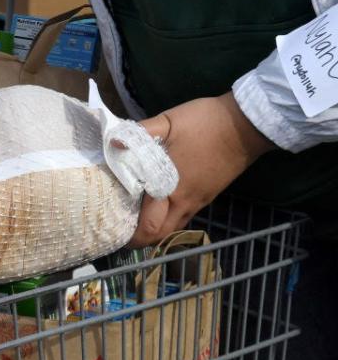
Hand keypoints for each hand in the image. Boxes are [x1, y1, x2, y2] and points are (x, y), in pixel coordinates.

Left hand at [127, 92, 273, 246]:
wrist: (247, 123)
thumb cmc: (205, 122)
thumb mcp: (168, 121)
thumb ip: (140, 133)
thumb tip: (112, 142)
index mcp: (171, 187)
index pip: (148, 226)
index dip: (130, 236)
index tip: (112, 230)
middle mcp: (184, 201)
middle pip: (161, 235)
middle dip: (140, 238)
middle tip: (121, 227)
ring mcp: (198, 201)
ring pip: (173, 228)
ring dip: (154, 229)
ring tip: (135, 218)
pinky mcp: (207, 196)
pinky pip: (184, 218)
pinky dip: (168, 220)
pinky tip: (156, 206)